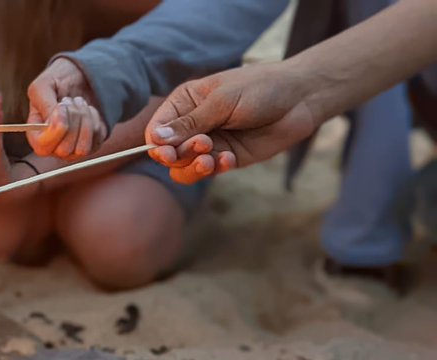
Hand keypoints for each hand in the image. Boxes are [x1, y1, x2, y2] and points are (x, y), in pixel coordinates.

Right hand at [26, 57, 105, 158]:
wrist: (78, 76)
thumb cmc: (56, 81)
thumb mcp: (43, 86)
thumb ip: (43, 104)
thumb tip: (53, 122)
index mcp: (36, 136)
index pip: (42, 147)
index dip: (55, 129)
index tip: (60, 106)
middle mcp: (53, 147)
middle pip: (64, 149)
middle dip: (71, 119)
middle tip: (68, 101)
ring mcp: (72, 149)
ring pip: (82, 149)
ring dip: (84, 120)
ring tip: (78, 104)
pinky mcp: (91, 145)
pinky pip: (97, 140)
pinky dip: (94, 120)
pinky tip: (87, 110)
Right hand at [145, 63, 320, 183]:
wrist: (301, 98)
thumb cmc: (261, 88)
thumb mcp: (222, 102)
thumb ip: (189, 124)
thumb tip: (156, 140)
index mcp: (185, 103)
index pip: (157, 130)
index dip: (158, 145)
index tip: (169, 152)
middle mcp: (192, 125)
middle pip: (167, 153)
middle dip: (181, 154)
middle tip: (204, 146)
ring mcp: (209, 143)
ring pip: (184, 168)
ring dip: (194, 167)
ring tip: (212, 159)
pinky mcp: (225, 158)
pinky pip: (207, 172)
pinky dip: (214, 169)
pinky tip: (229, 160)